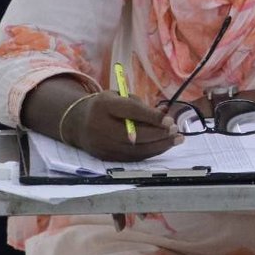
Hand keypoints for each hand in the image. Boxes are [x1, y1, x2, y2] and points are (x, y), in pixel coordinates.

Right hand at [66, 91, 181, 160]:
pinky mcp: (106, 157)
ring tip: (177, 139)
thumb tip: (166, 113)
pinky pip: (132, 157)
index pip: (131, 112)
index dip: (152, 117)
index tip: (170, 120)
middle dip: (158, 133)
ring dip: (159, 145)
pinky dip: (151, 152)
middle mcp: (100, 127)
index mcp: (103, 106)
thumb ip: (141, 105)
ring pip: (135, 149)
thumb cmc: (106, 107)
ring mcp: (102, 145)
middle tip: (176, 130)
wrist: (78, 123)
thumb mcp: (120, 97)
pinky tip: (163, 145)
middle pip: (134, 134)